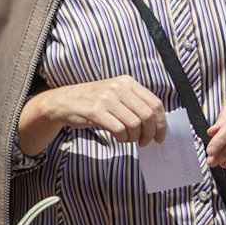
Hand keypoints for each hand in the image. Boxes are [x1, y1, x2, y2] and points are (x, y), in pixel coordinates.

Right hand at [19, 76, 166, 156]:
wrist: (64, 102)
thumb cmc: (94, 101)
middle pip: (147, 115)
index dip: (161, 123)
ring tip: (129, 140)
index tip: (160, 136)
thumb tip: (156, 124)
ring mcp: (106, 98)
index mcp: (128, 82)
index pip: (155, 103)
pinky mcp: (95, 111)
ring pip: (134, 124)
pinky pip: (119, 130)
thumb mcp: (116, 95)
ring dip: (134, 138)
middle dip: (150, 133)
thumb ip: (134, 103)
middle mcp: (119, 87)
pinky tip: (119, 139)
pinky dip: (122, 139)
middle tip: (145, 142)